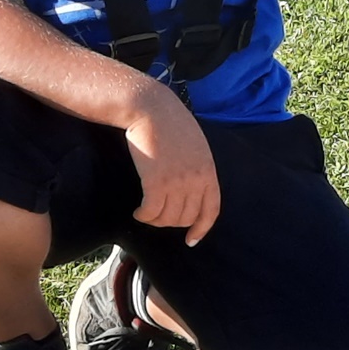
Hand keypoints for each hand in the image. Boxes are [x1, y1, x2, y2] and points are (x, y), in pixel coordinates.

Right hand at [123, 88, 220, 246]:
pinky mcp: (156, 182)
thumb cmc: (169, 124)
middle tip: (157, 216)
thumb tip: (190, 190)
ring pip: (167, 218)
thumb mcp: (195, 146)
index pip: (211, 210)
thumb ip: (197, 168)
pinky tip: (138, 211)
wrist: (151, 109)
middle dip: (170, 223)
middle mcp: (196, 180)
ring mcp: (177, 182)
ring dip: (155, 220)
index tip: (191, 240)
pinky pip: (151, 212)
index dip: (201, 228)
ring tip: (146, 212)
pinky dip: (144, 216)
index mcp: (208, 171)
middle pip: (185, 217)